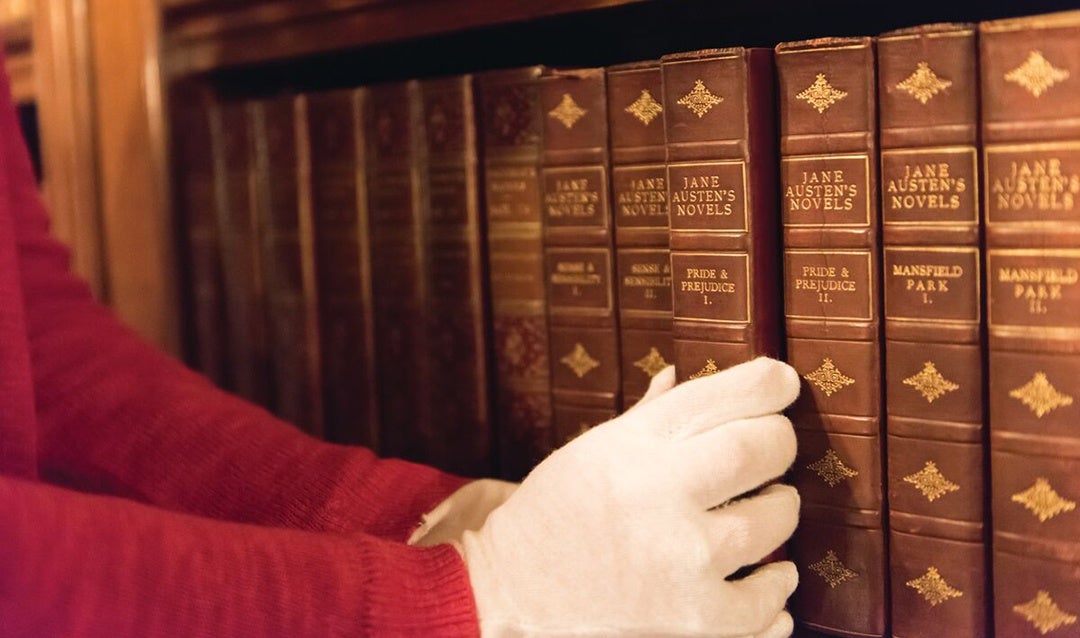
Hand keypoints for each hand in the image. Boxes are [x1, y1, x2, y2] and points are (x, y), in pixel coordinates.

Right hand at [461, 357, 800, 636]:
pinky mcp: (696, 620)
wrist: (510, 594)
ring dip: (778, 514)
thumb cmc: (556, 513)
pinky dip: (773, 590)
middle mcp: (663, 495)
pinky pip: (771, 602)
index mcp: (635, 445)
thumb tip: (682, 376)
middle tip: (770, 454)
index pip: (730, 395)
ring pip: (779, 520)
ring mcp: (685, 561)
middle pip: (766, 449)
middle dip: (778, 444)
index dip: (771, 383)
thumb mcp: (592, 450)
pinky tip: (759, 578)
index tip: (783, 384)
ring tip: (758, 516)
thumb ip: (647, 416)